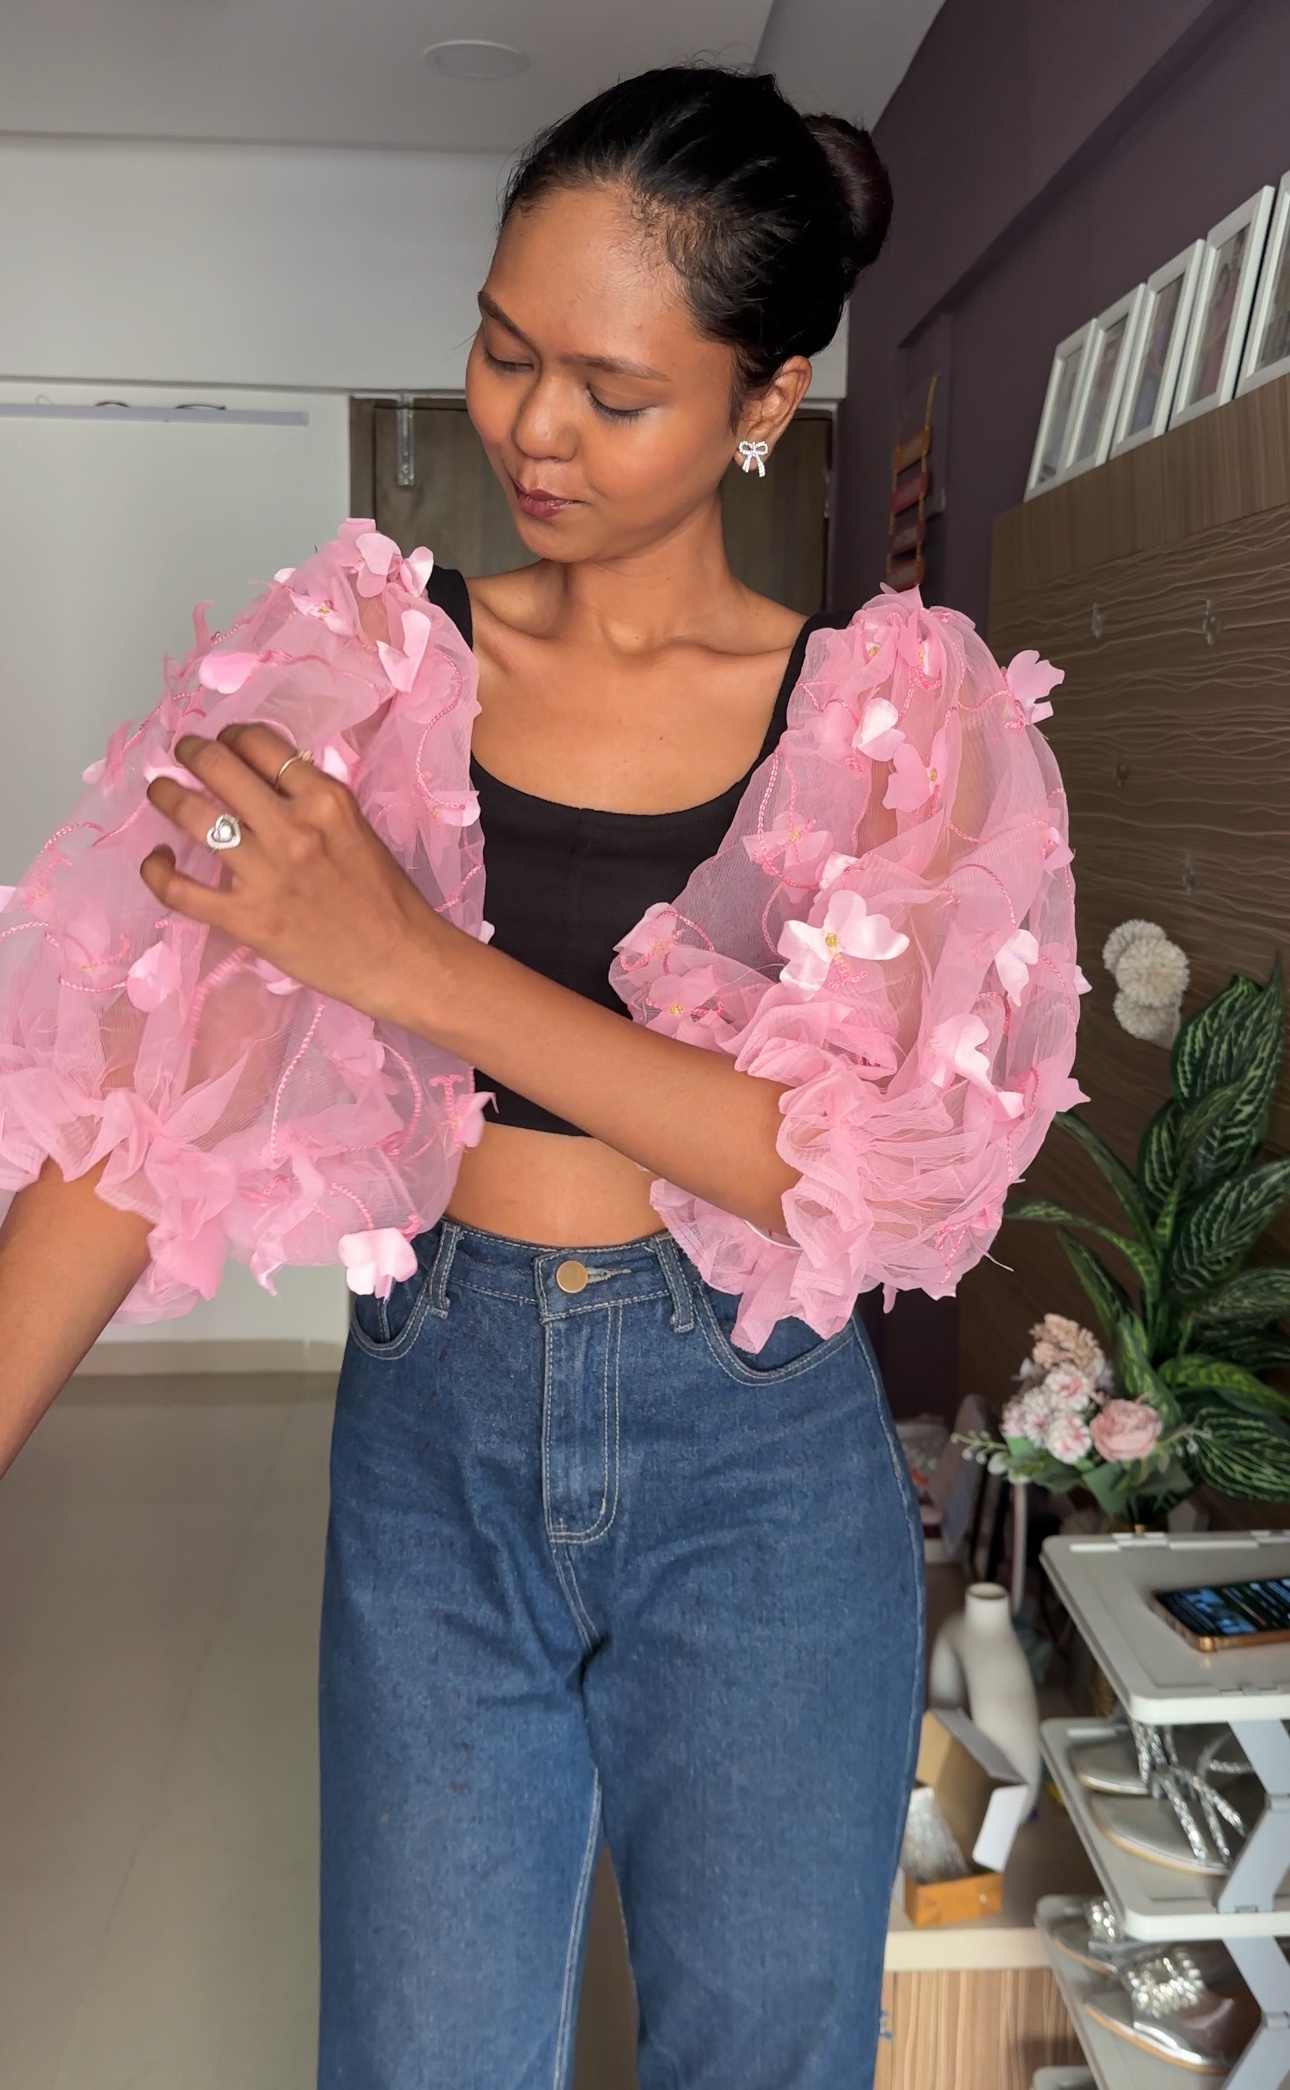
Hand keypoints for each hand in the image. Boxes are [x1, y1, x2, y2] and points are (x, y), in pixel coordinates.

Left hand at [141, 724, 445, 1023]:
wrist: (400, 961)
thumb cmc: (386, 898)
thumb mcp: (357, 829)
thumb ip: (314, 802)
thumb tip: (269, 780)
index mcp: (325, 800)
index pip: (261, 743)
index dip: (232, 736)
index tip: (225, 744)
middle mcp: (291, 827)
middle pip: (219, 766)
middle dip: (191, 751)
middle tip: (184, 755)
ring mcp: (265, 873)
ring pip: (192, 815)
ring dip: (165, 795)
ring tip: (160, 792)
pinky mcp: (246, 918)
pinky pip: (179, 889)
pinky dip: (156, 871)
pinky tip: (157, 861)